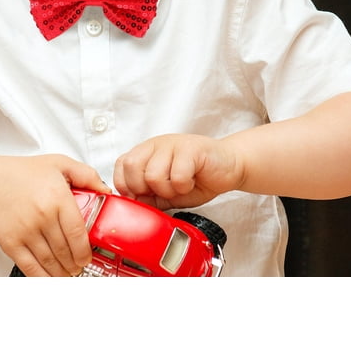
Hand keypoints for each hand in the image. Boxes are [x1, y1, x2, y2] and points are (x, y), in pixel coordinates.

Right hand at [0, 154, 110, 276]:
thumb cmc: (24, 173)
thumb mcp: (59, 164)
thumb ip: (86, 174)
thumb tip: (105, 191)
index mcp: (57, 196)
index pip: (77, 232)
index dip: (85, 250)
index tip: (88, 256)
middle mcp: (42, 215)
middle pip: (65, 250)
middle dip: (75, 264)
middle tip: (79, 266)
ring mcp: (25, 230)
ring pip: (49, 261)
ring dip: (62, 272)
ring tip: (68, 273)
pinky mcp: (10, 242)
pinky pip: (30, 266)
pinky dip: (42, 277)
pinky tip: (50, 278)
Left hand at [113, 134, 242, 209]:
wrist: (229, 167)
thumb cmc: (198, 178)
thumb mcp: (167, 192)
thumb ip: (148, 197)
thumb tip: (132, 206)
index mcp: (147, 152)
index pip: (121, 165)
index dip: (126, 185)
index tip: (142, 196)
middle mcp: (157, 145)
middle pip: (132, 167)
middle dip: (144, 188)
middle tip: (163, 191)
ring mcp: (173, 144)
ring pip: (153, 174)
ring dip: (168, 189)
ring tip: (180, 186)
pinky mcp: (191, 149)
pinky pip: (177, 176)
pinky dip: (184, 186)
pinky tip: (191, 181)